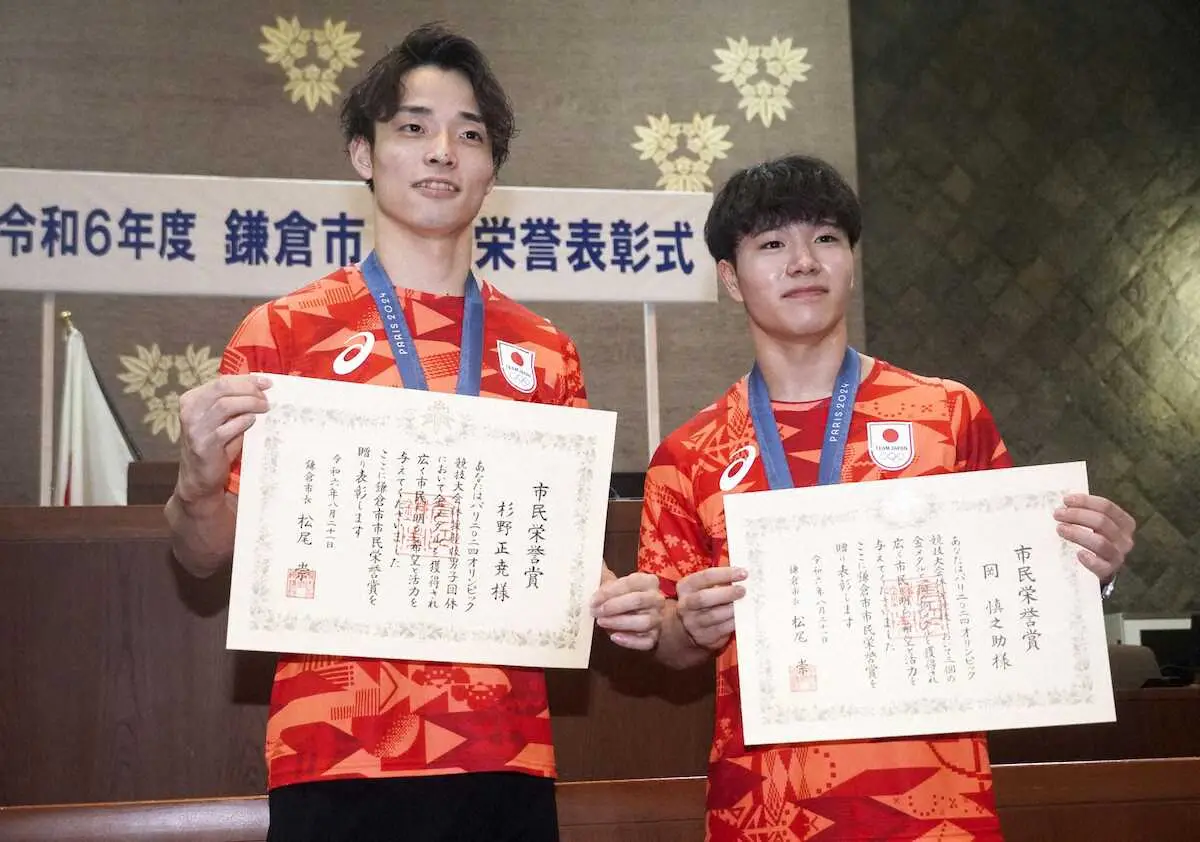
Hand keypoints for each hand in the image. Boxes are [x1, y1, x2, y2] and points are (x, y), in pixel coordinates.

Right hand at [176, 374, 271, 506]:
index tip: (267, 382)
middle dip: (249, 389)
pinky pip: (228, 427)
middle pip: (222, 388)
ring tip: (264, 408)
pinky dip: (243, 422)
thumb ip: (233, 403)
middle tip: (267, 397)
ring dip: (250, 404)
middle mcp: (189, 411)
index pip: (222, 381)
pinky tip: (252, 422)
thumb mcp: (220, 419)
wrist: (200, 477)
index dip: (247, 380)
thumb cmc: (215, 445)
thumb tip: (262, 389)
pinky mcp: (204, 444)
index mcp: (192, 399)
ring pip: (225, 405)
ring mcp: (195, 428)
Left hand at [590, 565, 664, 650]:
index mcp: (648, 581)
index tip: (593, 599)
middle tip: (595, 611)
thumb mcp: (615, 584)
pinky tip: (614, 637)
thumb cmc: (623, 597)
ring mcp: (658, 618)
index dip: (610, 591)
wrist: (640, 616)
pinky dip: (630, 640)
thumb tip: (588, 558)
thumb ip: (603, 574)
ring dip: (619, 622)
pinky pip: (646, 641)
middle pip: (638, 601)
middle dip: (614, 606)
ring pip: (643, 622)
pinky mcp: (656, 637)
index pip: (630, 583)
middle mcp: (657, 599)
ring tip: (601, 622)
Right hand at [675, 566, 746, 651]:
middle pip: (704, 598)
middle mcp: (686, 605)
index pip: (705, 577)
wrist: (689, 628)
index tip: (743, 573)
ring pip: (714, 615)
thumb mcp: (704, 587)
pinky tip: (743, 616)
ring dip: (732, 609)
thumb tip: (744, 575)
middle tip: (743, 590)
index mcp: (686, 587)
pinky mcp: (704, 637)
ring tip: (746, 604)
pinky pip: (722, 629)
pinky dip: (734, 622)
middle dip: (727, 593)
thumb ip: (720, 580)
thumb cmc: (704, 601)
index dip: (725, 574)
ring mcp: (693, 623)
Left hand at [1053, 494, 1135, 582]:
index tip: (1066, 500)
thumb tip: (1063, 503)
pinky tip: (1078, 554)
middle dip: (1077, 515)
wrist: (1100, 569)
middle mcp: (1125, 539)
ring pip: (1100, 542)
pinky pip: (1101, 566)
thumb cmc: (1094, 540)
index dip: (1085, 501)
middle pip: (1102, 522)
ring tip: (1060, 529)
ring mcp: (1118, 556)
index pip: (1107, 507)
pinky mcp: (1109, 572)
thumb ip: (1086, 513)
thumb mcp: (1095, 525)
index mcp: (1125, 523)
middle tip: (1057, 514)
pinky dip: (1090, 559)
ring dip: (1077, 533)